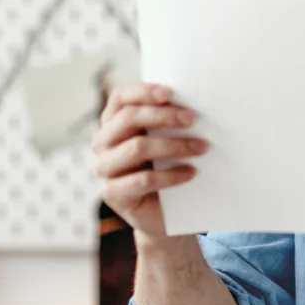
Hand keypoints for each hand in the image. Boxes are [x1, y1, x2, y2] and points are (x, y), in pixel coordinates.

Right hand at [91, 82, 207, 237]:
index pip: (121, 97)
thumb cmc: (165, 166)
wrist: (160, 213)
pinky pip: (143, 179)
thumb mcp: (165, 139)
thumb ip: (169, 120)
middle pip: (129, 119)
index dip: (143, 91)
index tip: (170, 92)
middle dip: (164, 116)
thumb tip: (195, 105)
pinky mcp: (113, 194)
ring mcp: (104, 168)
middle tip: (194, 119)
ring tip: (202, 147)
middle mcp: (103, 142)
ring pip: (137, 147)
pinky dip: (171, 175)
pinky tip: (191, 172)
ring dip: (174, 145)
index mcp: (112, 121)